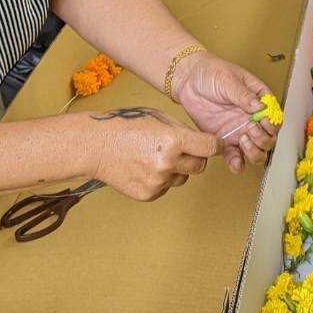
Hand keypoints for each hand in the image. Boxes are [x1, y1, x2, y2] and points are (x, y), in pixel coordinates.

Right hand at [90, 108, 220, 200]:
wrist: (96, 146)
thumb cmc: (124, 126)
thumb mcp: (159, 117)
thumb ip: (181, 131)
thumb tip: (200, 142)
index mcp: (173, 140)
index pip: (210, 147)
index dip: (215, 145)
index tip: (216, 145)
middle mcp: (168, 163)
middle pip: (200, 166)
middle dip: (195, 157)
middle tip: (181, 149)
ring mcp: (158, 181)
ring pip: (182, 178)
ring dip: (177, 169)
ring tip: (155, 157)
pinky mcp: (149, 194)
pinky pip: (166, 188)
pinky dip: (161, 179)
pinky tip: (145, 167)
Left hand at [172, 52, 278, 174]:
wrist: (187, 79)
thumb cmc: (211, 72)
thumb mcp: (228, 78)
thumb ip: (243, 94)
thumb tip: (259, 106)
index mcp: (258, 99)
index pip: (274, 117)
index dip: (272, 123)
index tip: (262, 122)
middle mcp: (251, 118)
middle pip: (269, 137)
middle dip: (263, 138)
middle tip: (249, 130)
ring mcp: (238, 130)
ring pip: (257, 151)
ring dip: (254, 152)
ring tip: (242, 142)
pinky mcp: (224, 140)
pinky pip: (235, 157)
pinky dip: (237, 164)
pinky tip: (235, 163)